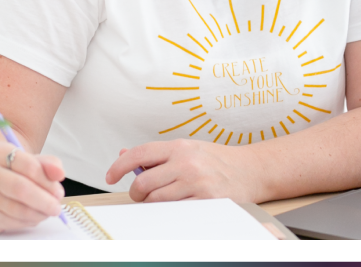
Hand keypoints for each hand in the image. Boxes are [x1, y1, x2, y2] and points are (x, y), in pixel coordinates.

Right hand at [0, 140, 65, 233]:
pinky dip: (28, 222)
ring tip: (47, 212)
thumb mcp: (26, 160)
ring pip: (17, 209)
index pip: (29, 166)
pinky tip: (32, 216)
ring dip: (38, 214)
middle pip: (21, 189)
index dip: (48, 181)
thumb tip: (59, 173)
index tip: (59, 191)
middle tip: (57, 207)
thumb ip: (47, 164)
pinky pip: (12, 222)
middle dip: (44, 201)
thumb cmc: (9, 172)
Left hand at [105, 139, 261, 202]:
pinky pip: (174, 212)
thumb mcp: (188, 150)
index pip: (139, 154)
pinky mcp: (206, 202)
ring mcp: (196, 183)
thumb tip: (124, 154)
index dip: (119, 167)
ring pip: (156, 201)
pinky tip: (174, 207)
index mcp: (179, 147)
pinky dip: (168, 213)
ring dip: (151, 205)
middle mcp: (186, 163)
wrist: (252, 170)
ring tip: (158, 202)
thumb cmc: (218, 160)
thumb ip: (157, 154)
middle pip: (143, 182)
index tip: (109, 176)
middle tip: (140, 195)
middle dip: (136, 193)